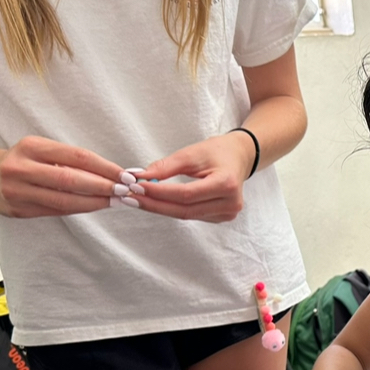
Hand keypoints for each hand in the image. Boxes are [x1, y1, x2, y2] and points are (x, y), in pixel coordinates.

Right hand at [0, 136, 123, 217]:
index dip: (104, 167)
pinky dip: (79, 208)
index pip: (76, 157)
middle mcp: (21, 168)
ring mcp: (17, 192)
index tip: (125, 175)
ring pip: (64, 200)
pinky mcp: (18, 211)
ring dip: (95, 202)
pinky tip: (95, 206)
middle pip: (71, 180)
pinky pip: (56, 211)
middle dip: (103, 187)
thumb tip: (112, 173)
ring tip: (116, 201)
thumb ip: (69, 159)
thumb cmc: (23, 160)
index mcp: (30, 147)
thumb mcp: (41, 149)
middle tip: (125, 191)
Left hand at [127, 132, 255, 222]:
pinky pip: (192, 215)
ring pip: (186, 215)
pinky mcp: (221, 217)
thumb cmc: (218, 152)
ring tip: (138, 200)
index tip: (136, 187)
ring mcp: (227, 214)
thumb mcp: (192, 153)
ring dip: (160, 208)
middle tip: (130, 197)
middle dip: (154, 204)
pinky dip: (172, 209)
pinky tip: (156, 203)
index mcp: (226, 184)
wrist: (239, 157)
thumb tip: (140, 177)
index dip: (159, 192)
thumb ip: (166, 167)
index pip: (186, 194)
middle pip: (184, 210)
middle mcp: (230, 203)